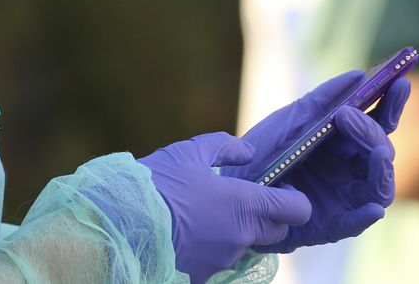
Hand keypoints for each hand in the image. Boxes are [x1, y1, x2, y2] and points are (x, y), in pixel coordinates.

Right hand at [139, 133, 311, 282]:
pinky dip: (205, 249)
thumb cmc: (157, 184)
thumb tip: (248, 152)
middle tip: (236, 202)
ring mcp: (222, 260)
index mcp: (245, 205)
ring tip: (197, 217)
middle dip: (265, 218)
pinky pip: (214, 262)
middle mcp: (241, 237)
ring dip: (230, 233)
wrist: (121, 225)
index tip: (277, 191)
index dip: (293, 200)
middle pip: (275, 233)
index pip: (297, 210)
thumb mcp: (188, 153)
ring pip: (241, 246)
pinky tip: (183, 237)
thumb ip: (224, 148)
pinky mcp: (203, 277)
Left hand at [226, 70, 410, 251]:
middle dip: (370, 132)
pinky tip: (372, 209)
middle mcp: (351, 171)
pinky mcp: (329, 225)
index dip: (392, 104)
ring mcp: (343, 199)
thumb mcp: (289, 121)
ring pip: (379, 188)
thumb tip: (358, 76)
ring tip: (374, 152)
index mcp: (345, 144)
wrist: (230, 185)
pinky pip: (353, 224)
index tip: (400, 82)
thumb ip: (321, 100)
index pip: (378, 123)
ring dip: (381, 171)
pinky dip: (365, 217)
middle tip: (346, 116)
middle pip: (380, 152)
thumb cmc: (262, 151)